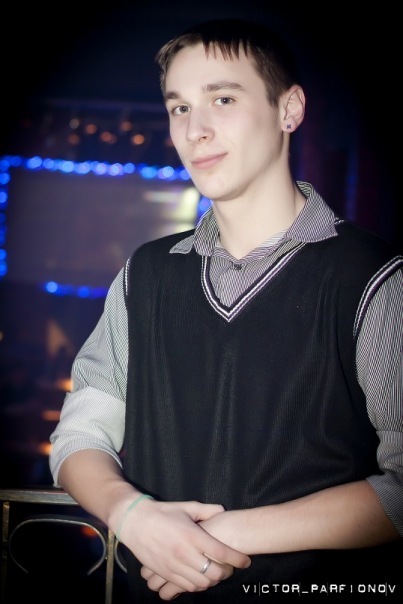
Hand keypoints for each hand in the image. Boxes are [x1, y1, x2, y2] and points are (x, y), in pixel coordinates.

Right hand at [119, 499, 250, 597]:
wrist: (134, 522)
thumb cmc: (162, 512)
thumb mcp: (186, 507)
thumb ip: (206, 510)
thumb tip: (222, 511)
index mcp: (192, 535)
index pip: (221, 552)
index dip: (237, 559)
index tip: (246, 561)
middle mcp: (184, 553)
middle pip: (214, 573)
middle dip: (227, 572)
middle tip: (231, 567)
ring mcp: (174, 566)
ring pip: (202, 583)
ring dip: (213, 580)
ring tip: (217, 572)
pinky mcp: (165, 573)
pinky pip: (186, 586)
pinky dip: (198, 585)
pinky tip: (201, 577)